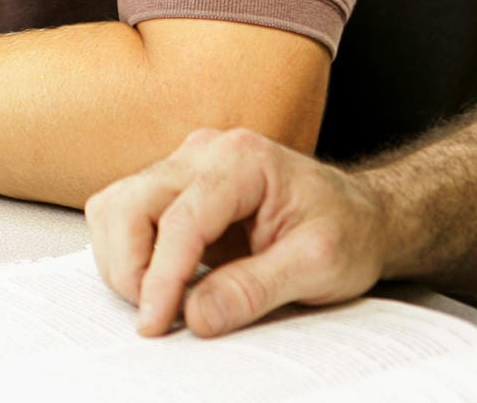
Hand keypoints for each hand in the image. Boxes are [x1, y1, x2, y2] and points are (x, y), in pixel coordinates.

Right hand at [86, 127, 387, 337]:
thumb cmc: (346, 230)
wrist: (359, 215)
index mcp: (243, 159)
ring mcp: (184, 167)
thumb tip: (196, 316)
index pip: (181, 219)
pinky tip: (161, 281)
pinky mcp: (174, 189)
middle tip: (157, 316)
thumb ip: (256, 289)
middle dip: (131, 266)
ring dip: (123, 259)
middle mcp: (204, 153)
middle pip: (131, 203)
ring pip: (117, 207)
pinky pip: (125, 215)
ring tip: (159, 300)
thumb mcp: (318, 265)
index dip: (162, 276)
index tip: (156, 323)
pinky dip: (129, 254)